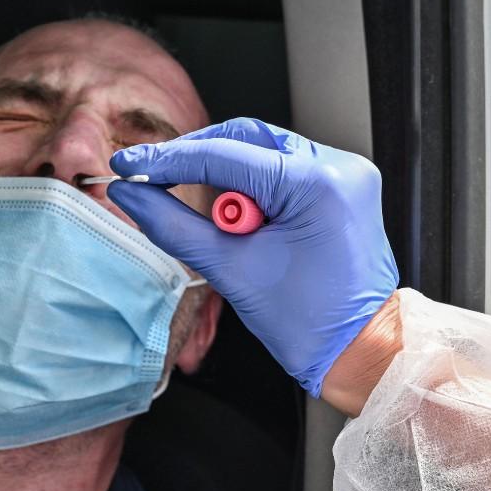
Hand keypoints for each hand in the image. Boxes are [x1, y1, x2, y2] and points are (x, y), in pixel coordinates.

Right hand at [109, 118, 397, 396]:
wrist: (359, 351)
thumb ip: (174, 225)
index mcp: (316, 185)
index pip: (224, 155)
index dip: (168, 159)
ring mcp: (345, 174)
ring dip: (230, 179)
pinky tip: (247, 222)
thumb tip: (132, 194)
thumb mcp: (231, 271)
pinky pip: (285, 169)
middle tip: (157, 181)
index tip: (130, 165)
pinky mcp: (342, 187)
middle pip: (246, 138)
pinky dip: (255, 188)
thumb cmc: (308, 323)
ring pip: (264, 150)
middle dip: (199, 161)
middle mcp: (338, 168)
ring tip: (228, 229)